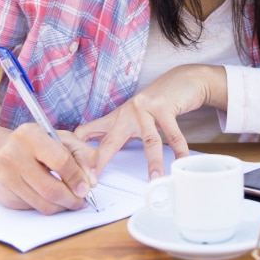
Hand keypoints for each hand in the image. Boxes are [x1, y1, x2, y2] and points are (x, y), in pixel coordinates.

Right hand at [0, 123, 97, 214]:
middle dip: (71, 199)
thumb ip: (84, 154)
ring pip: (42, 204)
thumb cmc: (36, 143)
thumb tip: (91, 182)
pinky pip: (33, 208)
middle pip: (50, 188)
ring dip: (62, 206)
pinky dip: (48, 206)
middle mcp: (12, 155)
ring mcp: (5, 177)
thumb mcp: (63, 139)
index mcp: (29, 135)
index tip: (86, 187)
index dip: (77, 177)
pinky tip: (53, 199)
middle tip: (81, 200)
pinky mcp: (4, 195)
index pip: (60, 161)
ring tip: (71, 201)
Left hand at [75, 64, 226, 179]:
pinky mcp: (164, 107)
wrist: (181, 79)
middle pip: (109, 141)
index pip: (87, 133)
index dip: (79, 152)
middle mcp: (127, 113)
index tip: (76, 174)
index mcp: (116, 118)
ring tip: (155, 179)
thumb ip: (115, 133)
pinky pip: (173, 135)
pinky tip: (182, 162)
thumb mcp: (131, 116)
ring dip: (154, 162)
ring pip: (149, 141)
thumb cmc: (156, 103)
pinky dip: (179, 151)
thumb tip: (97, 154)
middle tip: (93, 180)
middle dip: (100, 161)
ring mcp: (145, 109)